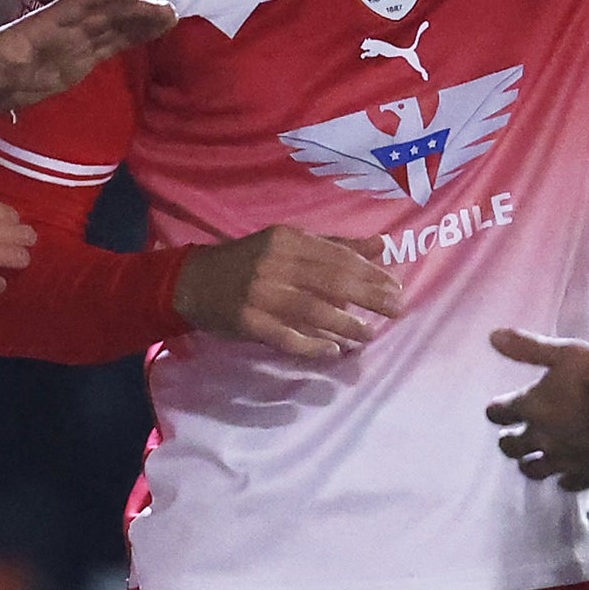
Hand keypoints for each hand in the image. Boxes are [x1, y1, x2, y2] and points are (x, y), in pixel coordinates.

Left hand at [0, 0, 174, 113]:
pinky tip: (155, 33)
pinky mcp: (81, 60)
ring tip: (171, 16)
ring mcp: (74, 43)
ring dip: (141, 20)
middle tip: (168, 7)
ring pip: (113, 27)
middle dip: (135, 9)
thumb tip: (13, 64)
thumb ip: (5, 65)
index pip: (80, 3)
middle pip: (104, 13)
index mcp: (43, 24)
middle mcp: (64, 28)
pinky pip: (112, 45)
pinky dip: (134, 37)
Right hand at [173, 224, 403, 359]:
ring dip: (345, 324)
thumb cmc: (249, 260)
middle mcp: (275, 263)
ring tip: (369, 335)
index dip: (369, 272)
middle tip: (396, 309)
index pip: (337, 256)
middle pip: (331, 281)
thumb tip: (382, 244)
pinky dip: (312, 345)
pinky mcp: (249, 321)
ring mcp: (261, 293)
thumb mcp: (288, 243)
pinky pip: (287, 336)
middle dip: (368, 296)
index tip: (394, 285)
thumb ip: (335, 245)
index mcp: (287, 239)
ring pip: (312, 310)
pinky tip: (333, 351)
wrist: (193, 281)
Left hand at [485, 328, 588, 489]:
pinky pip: (568, 484)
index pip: (498, 413)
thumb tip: (493, 336)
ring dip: (529, 463)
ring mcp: (565, 461)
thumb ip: (528, 348)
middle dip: (508, 440)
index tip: (499, 408)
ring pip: (534, 470)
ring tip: (531, 459)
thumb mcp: (566, 352)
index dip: (497, 409)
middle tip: (511, 436)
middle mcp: (542, 438)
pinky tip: (567, 474)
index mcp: (532, 407)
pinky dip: (565, 478)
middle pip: (510, 446)